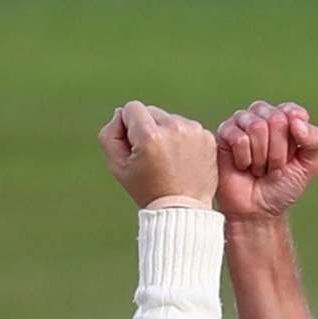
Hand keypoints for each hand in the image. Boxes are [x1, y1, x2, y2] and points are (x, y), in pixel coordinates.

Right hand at [98, 102, 217, 208]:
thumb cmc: (147, 190)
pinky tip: (182, 159)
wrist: (182, 209)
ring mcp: (194, 132)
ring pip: (170, 119)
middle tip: (152, 157)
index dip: (128, 127)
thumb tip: (121, 113)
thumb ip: (110, 133)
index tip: (136, 148)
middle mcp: (173, 128)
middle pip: (152, 112)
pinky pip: (187, 128)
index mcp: (149, 135)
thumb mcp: (117, 166)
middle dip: (148, 129)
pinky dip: (183, 139)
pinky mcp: (207, 137)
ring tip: (168, 160)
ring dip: (166, 133)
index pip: (131, 108)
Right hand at [216, 100, 317, 220]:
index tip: (292, 157)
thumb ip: (314, 139)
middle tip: (273, 168)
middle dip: (278, 152)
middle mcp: (262, 115)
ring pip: (257, 126)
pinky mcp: (223, 133)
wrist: (258, 210)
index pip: (294, 112)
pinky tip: (243, 166)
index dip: (294, 139)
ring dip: (261, 157)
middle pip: (276, 119)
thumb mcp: (309, 166)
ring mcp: (241, 122)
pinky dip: (245, 159)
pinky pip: (239, 138)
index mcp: (285, 118)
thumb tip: (297, 120)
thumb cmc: (282, 186)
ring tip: (258, 168)